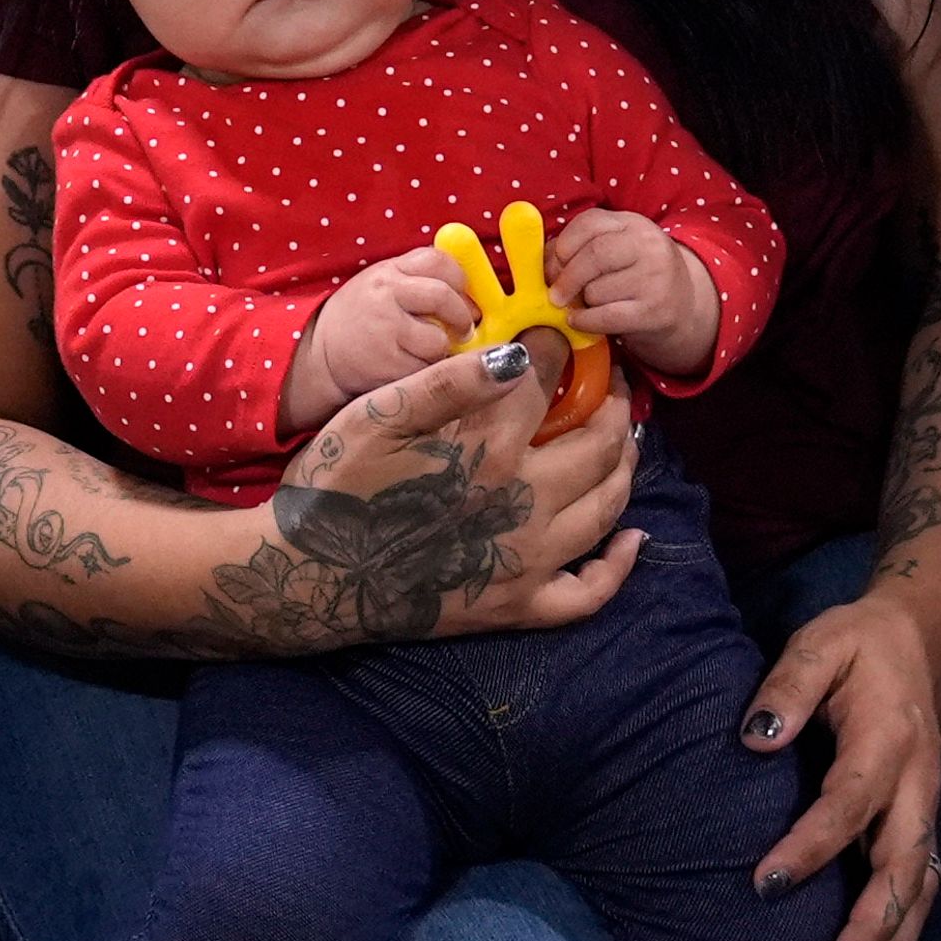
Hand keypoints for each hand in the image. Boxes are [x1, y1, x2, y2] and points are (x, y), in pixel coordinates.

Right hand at [278, 344, 644, 636]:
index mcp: (489, 451)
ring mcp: (527, 562)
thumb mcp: (379, 416)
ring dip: (625, 467)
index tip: (559, 334)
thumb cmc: (337, 486)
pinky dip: (618, 567)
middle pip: (597, 446)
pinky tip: (632, 540)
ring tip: (622, 438)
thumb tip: (517, 353)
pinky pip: (588, 593)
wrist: (307, 577)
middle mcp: (524, 506)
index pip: (544, 384)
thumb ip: (451, 382)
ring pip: (606, 508)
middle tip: (609, 383)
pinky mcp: (518, 606)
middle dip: (611, 404)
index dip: (556, 350)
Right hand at [299, 247, 479, 411]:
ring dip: (443, 349)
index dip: (461, 279)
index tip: (467, 296)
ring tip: (429, 352)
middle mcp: (385, 295)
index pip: (438, 261)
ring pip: (439, 340)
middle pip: (443, 296)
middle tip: (465, 329)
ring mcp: (385, 331)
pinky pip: (427, 370)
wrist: (320, 357)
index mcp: (389, 271)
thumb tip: (475, 295)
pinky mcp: (388, 366)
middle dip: (463, 315)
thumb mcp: (385, 286)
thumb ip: (422, 281)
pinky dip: (428, 372)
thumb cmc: (363, 319)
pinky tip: (414, 368)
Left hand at [552, 208, 715, 379]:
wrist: (686, 307)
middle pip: (594, 255)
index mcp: (634, 224)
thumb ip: (580, 249)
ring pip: (597, 290)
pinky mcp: (655, 311)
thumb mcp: (617, 250)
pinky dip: (584, 321)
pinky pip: (606, 316)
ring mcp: (655, 278)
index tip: (551, 265)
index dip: (564, 244)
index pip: (590, 222)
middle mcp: (649, 246)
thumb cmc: (637, 276)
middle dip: (567, 277)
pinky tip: (578, 321)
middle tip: (554, 294)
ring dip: (583, 302)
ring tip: (587, 304)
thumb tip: (542, 262)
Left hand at [736, 589, 940, 940]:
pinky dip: (905, 938)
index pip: (849, 802)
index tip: (767, 882)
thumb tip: (755, 739)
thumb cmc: (860, 644)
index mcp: (888, 739)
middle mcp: (917, 785)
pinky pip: (924, 889)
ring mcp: (927, 810)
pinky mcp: (924, 826)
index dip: (812, 845)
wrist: (928, 640)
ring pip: (920, 889)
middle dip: (870, 925)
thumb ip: (789, 685)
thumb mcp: (821, 642)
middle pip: (900, 866)